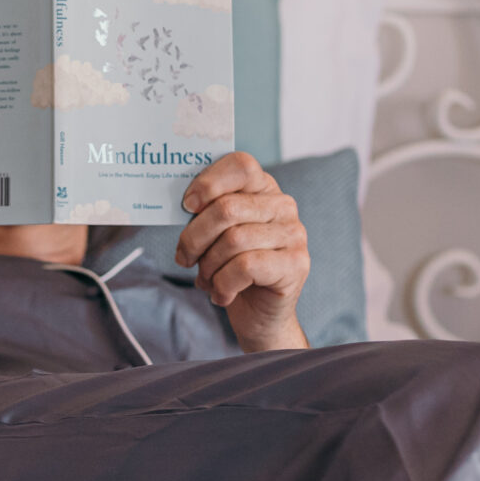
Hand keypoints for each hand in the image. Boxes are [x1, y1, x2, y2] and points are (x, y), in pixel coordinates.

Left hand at [175, 152, 310, 352]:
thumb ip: (204, 212)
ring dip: (208, 266)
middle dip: (194, 238)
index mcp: (263, 188)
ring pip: (233, 240)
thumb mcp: (213, 234)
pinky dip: (223, 284)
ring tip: (206, 279)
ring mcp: (294, 235)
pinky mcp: (296, 265)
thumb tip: (183, 204)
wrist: (258, 315)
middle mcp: (283, 206)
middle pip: (227, 209)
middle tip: (184, 258)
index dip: (208, 183)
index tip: (187, 206)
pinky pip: (245, 267)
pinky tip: (221, 294)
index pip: (241, 165)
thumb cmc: (229, 268)